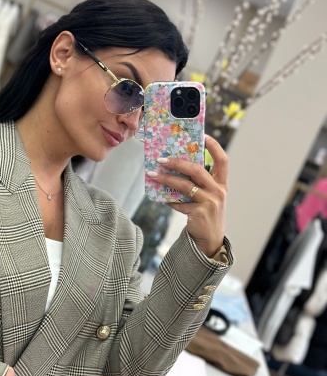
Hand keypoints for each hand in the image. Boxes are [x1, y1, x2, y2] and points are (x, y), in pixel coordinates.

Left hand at [146, 135, 227, 257]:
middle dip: (177, 162)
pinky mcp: (199, 214)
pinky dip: (168, 200)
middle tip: (161, 159)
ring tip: (152, 174)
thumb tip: (174, 168)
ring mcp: (210, 202)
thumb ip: (198, 184)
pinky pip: (179, 204)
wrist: (210, 240)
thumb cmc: (206, 214)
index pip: (223, 160)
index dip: (214, 146)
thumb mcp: (208, 197)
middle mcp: (218, 191)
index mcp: (222, 184)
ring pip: (185, 186)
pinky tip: (160, 197)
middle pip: (197, 170)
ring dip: (167, 179)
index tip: (203, 135)